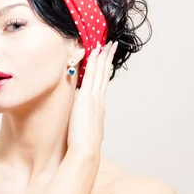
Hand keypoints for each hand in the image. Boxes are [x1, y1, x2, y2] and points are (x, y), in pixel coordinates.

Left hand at [67, 41, 117, 155]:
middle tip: (112, 45)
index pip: (102, 84)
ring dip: (103, 56)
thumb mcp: (84, 127)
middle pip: (104, 74)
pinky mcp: (86, 97)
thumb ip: (84, 118)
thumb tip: (80, 115)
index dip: (105, 70)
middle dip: (108, 59)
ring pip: (100, 72)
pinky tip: (95, 51)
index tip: (107, 60)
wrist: (85, 150)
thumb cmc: (82, 144)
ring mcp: (94, 97)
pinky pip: (91, 75)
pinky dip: (94, 62)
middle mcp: (99, 100)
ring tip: (107, 43)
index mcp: (99, 107)